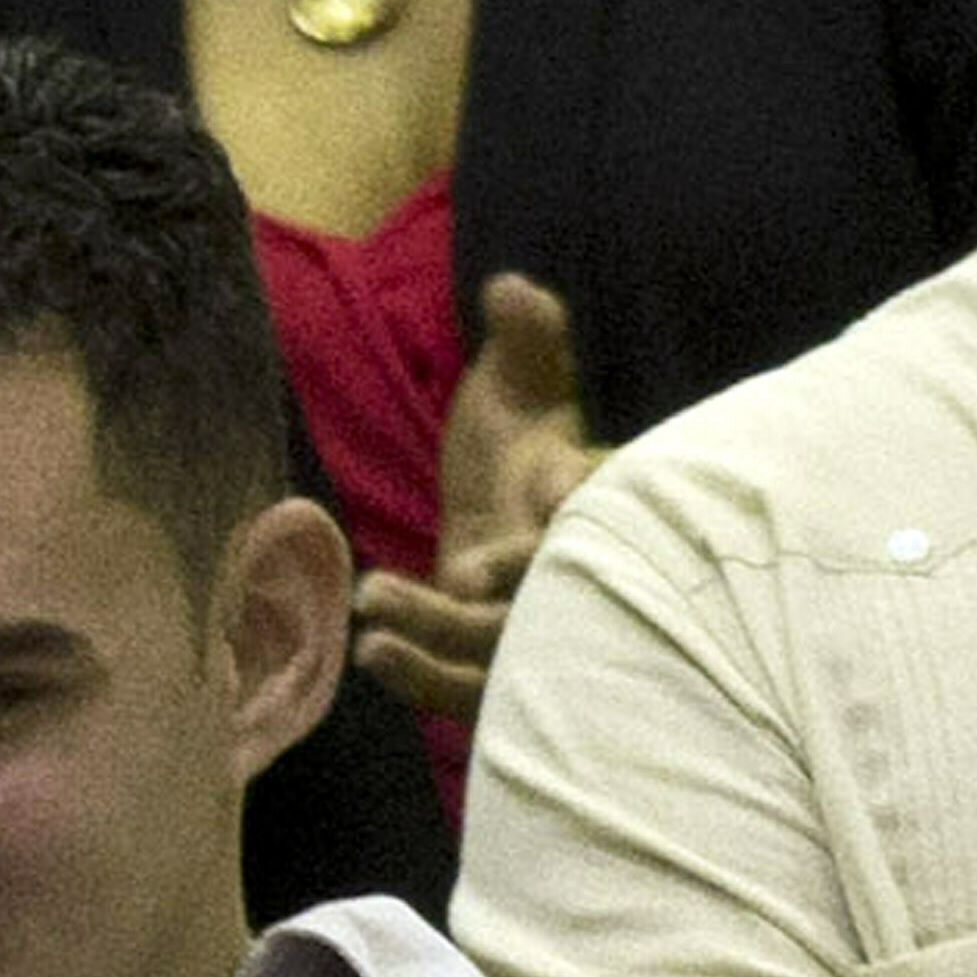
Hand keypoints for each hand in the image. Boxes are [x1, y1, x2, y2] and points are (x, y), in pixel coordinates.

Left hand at [350, 272, 602, 726]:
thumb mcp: (523, 383)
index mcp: (605, 499)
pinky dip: (420, 677)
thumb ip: (527, 339)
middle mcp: (583, 571)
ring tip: (375, 604)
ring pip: (508, 649)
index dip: (581, 499)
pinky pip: (468, 689)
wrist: (498, 514)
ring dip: (442, 634)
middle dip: (518, 582)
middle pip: (565, 591)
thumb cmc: (520, 444)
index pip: (607, 501)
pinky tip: (369, 651)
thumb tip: (508, 287)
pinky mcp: (498, 671)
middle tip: (465, 575)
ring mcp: (544, 630)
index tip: (549, 494)